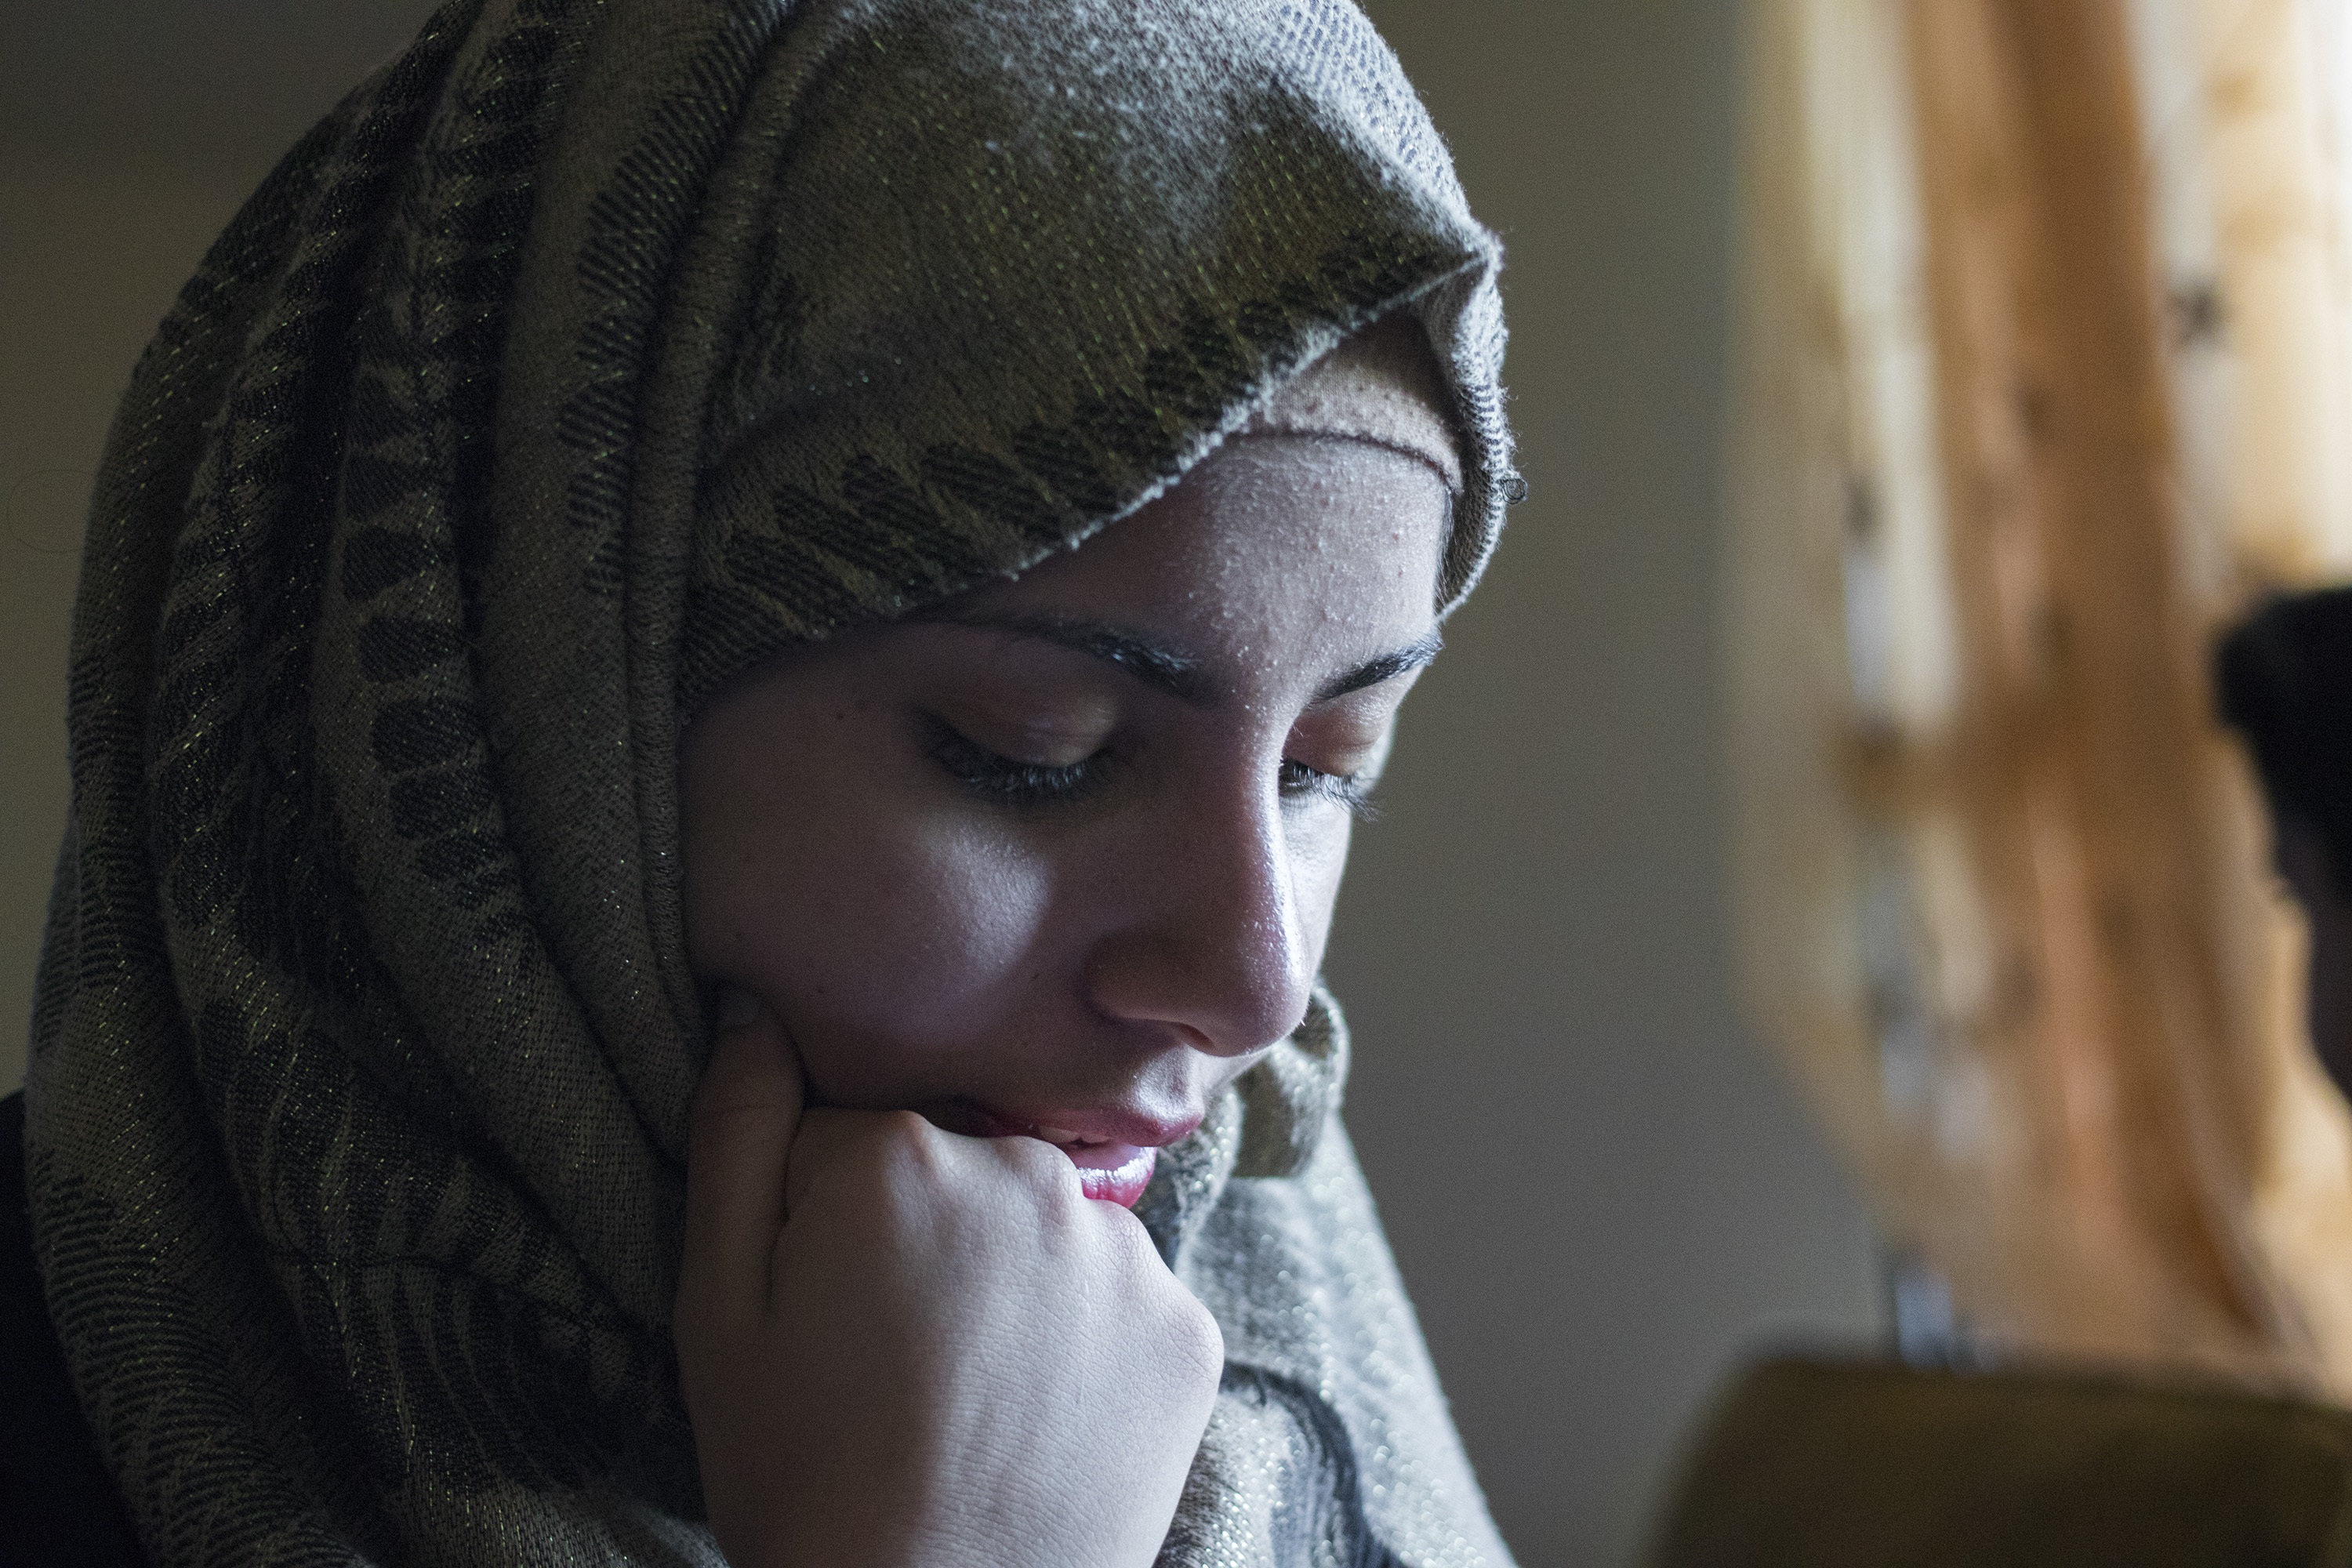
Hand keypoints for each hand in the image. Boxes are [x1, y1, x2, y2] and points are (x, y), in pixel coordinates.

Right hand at [676, 988, 1224, 1567]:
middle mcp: (1029, 1174)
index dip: (823, 1226)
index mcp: (899, 1153)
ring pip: (1045, 1232)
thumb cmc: (803, 1474)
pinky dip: (1086, 1344)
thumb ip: (735, 1133)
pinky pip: (1120, 1299)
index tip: (822, 1312)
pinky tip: (1042, 1414)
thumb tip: (754, 1004)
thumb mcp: (718, 1306)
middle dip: (926, 1240)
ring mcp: (1123, 1252)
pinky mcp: (1187, 1327)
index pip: (854, 1142)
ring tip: (970, 1395)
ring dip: (1012, 1284)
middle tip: (893, 1360)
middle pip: (961, 1173)